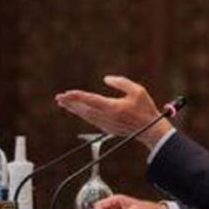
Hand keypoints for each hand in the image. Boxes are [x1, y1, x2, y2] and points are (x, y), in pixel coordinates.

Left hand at [55, 75, 172, 148]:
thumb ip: (121, 82)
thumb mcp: (138, 90)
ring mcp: (106, 124)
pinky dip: (83, 114)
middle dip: (70, 103)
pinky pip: (91, 120)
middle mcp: (107, 117)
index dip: (77, 96)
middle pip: (84, 109)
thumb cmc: (145, 108)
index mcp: (114, 107)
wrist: (150, 130)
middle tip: (59, 98)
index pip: (91, 100)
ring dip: (74, 109)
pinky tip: (78, 110)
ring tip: (64, 103)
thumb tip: (106, 79)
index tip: (66, 93)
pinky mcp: (107, 128)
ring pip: (86, 116)